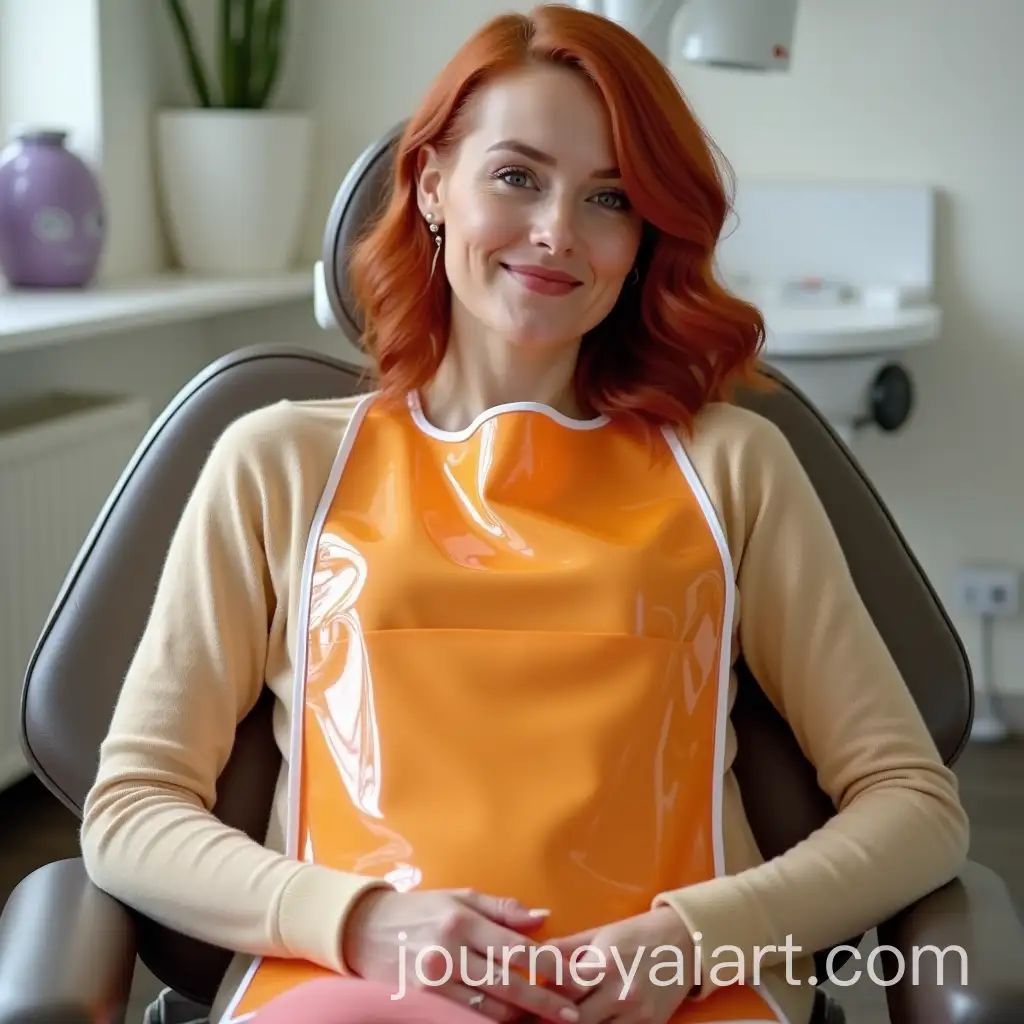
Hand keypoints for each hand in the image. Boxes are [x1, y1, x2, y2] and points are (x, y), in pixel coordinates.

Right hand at [342, 887, 584, 1022]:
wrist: (364, 929)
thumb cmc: (420, 909)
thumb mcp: (460, 897)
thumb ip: (502, 909)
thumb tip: (543, 918)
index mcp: (463, 920)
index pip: (516, 948)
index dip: (548, 966)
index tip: (574, 976)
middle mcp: (450, 950)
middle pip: (508, 984)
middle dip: (544, 1001)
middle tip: (572, 1014)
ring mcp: (435, 980)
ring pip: (489, 1008)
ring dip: (520, 1017)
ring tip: (546, 1021)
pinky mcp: (423, 1000)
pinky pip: (465, 1016)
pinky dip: (489, 1022)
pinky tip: (509, 1023)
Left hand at [547, 908, 694, 1022]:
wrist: (685, 941)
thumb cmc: (637, 933)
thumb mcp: (600, 934)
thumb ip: (566, 948)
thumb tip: (535, 956)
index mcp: (604, 963)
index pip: (564, 990)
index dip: (545, 997)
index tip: (530, 1000)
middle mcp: (620, 992)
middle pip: (576, 1019)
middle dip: (556, 1017)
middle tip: (539, 1017)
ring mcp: (637, 1014)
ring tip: (564, 1018)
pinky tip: (593, 1021)